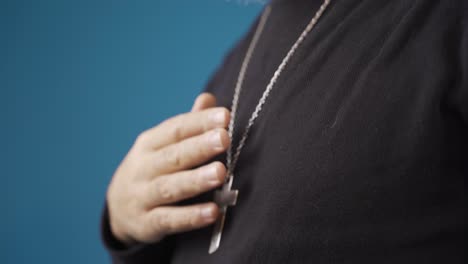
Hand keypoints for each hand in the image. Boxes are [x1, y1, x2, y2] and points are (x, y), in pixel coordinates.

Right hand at [106, 93, 229, 245]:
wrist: (119, 208)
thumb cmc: (152, 169)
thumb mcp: (163, 145)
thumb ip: (188, 126)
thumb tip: (208, 99)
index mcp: (149, 143)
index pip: (176, 129)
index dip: (199, 122)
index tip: (225, 116)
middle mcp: (143, 168)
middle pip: (173, 156)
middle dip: (199, 147)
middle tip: (224, 138)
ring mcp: (142, 196)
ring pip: (170, 188)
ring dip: (196, 180)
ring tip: (220, 173)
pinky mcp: (146, 223)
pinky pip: (169, 220)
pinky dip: (190, 217)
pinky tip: (213, 212)